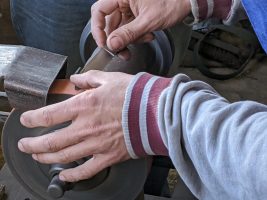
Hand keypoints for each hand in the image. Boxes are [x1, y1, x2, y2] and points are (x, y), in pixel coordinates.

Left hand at [18, 71, 132, 181]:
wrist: (155, 111)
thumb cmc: (135, 95)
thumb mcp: (109, 79)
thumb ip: (88, 78)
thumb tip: (75, 79)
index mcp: (84, 106)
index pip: (48, 116)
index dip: (32, 119)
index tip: (26, 120)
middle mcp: (86, 128)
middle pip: (50, 142)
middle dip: (32, 145)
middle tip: (25, 145)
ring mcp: (96, 145)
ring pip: (63, 157)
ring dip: (46, 159)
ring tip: (38, 157)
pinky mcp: (108, 156)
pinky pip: (86, 170)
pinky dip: (72, 176)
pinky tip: (64, 176)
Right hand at [91, 0, 190, 50]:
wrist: (185, 2)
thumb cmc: (171, 3)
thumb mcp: (148, 21)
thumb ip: (128, 33)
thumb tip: (112, 44)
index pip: (99, 11)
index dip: (98, 29)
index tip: (104, 44)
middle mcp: (122, 0)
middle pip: (109, 23)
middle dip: (117, 40)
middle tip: (122, 53)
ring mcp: (128, 8)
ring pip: (120, 28)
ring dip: (129, 40)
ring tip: (145, 39)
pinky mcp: (135, 14)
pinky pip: (129, 28)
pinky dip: (136, 36)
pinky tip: (148, 35)